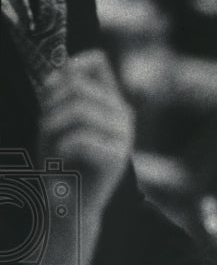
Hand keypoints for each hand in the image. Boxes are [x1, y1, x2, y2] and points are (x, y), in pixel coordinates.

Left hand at [38, 50, 134, 215]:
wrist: (69, 201)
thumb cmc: (61, 161)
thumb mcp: (56, 120)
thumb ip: (63, 93)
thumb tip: (65, 68)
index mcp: (110, 102)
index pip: (99, 63)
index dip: (72, 65)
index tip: (51, 86)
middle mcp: (123, 115)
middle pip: (79, 87)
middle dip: (51, 106)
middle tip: (45, 130)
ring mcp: (124, 136)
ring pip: (78, 111)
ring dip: (52, 128)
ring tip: (50, 146)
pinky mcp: (117, 157)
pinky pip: (79, 139)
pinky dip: (60, 150)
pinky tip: (61, 161)